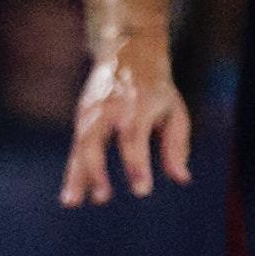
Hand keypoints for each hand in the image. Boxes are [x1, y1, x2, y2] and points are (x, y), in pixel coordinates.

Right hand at [58, 36, 189, 204]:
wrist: (126, 53)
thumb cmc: (157, 89)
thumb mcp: (174, 111)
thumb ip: (177, 145)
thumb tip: (181, 178)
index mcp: (138, 103)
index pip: (134, 137)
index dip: (136, 164)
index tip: (141, 190)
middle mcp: (109, 107)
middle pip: (96, 139)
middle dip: (97, 170)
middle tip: (104, 197)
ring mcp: (91, 111)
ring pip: (79, 145)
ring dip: (76, 175)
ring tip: (74, 203)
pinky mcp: (81, 117)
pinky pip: (76, 148)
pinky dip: (73, 171)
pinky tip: (73, 195)